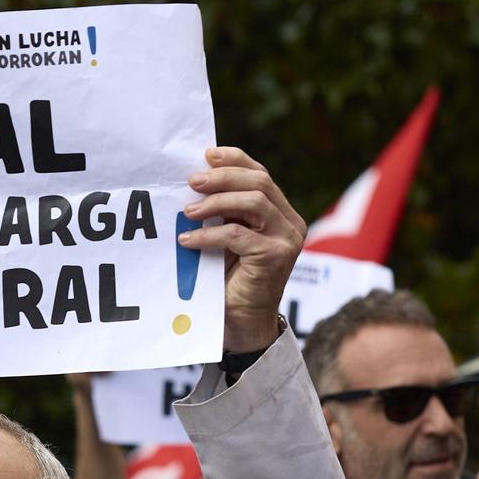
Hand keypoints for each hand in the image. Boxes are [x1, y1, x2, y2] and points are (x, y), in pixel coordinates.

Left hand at [179, 146, 305, 352]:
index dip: (235, 160)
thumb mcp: (228, 237)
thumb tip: (196, 179)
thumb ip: (224, 211)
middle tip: (191, 181)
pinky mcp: (275, 257)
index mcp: (281, 212)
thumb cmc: (230, 280)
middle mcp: (290, 222)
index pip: (260, 174)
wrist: (241, 324)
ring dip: (216, 202)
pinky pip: (238, 235)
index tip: (206, 155)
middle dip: (222, 177)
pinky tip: (189, 239)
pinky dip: (209, 234)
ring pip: (254, 202)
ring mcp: (287, 239)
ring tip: (188, 211)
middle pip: (259, 183)